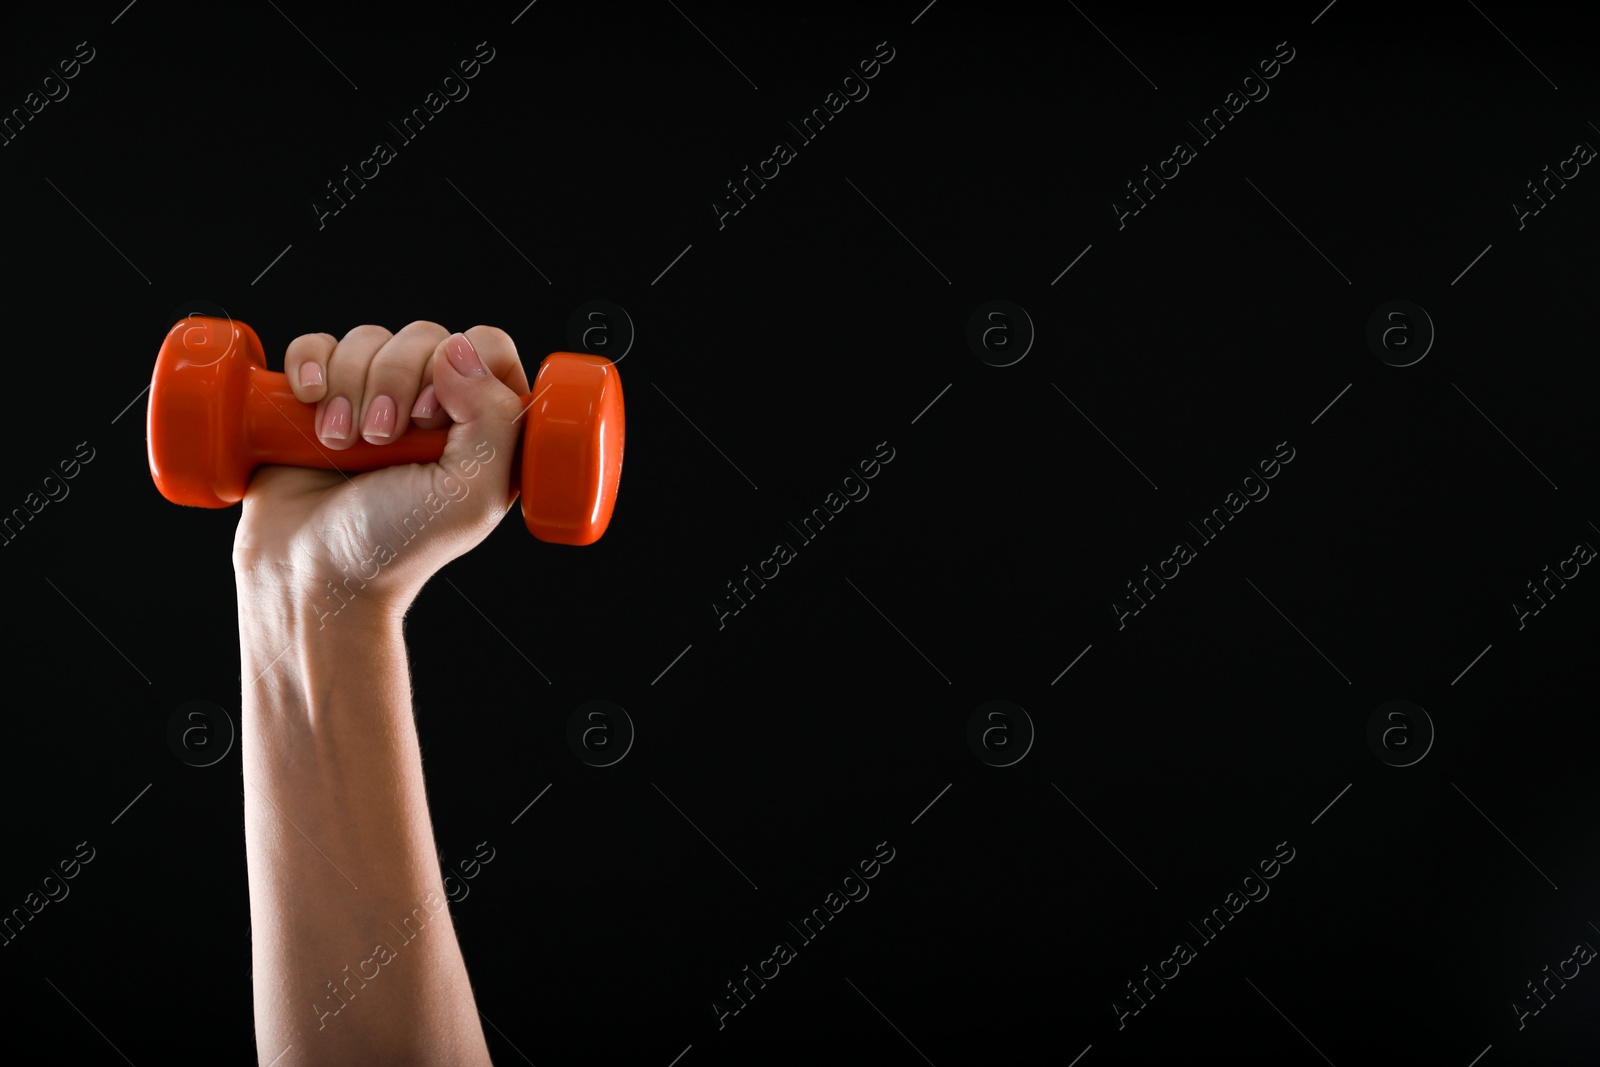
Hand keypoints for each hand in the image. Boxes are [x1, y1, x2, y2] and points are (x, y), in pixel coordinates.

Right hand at [230, 321, 529, 615]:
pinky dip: (309, 364)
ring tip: (341, 443)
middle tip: (381, 439)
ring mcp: (374, 399)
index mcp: (484, 429)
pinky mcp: (319, 399)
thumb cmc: (396, 547)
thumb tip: (458, 349)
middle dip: (395, 381)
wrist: (313, 576)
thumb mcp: (470, 496)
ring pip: (369, 338)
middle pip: (425, 337)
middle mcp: (433, 409)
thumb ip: (493, 420)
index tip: (432, 418)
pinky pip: (316, 345)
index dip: (460, 367)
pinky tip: (309, 402)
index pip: (488, 348)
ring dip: (349, 384)